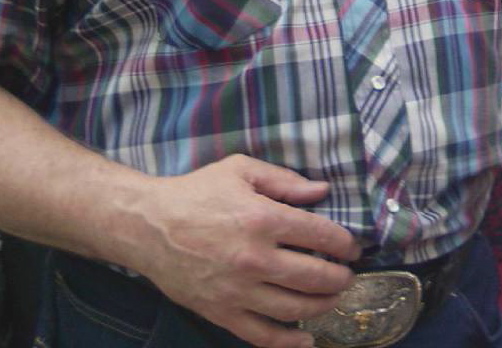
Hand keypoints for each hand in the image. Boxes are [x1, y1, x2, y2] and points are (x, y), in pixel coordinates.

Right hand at [126, 155, 360, 347]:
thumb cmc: (196, 192)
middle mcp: (254, 258)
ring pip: (295, 308)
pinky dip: (290, 343)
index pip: (319, 235)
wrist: (149, 226)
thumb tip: (322, 191)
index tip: (352, 247)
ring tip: (333, 299)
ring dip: (323, 306)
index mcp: (261, 218)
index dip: (343, 243)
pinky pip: (263, 336)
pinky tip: (307, 339)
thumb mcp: (239, 170)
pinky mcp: (222, 313)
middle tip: (347, 275)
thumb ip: (283, 180)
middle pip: (314, 276)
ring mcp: (238, 290)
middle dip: (339, 278)